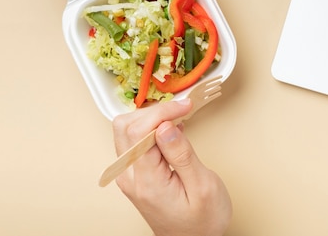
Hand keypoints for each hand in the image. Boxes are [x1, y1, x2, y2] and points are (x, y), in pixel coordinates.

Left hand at [112, 99, 231, 235]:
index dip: (162, 111)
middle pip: (125, 126)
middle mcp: (131, 177)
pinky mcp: (135, 174)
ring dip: (150, 118)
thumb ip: (182, 154)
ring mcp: (130, 176)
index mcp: (147, 181)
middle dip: (154, 111)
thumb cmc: (202, 221)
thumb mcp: (203, 186)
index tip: (185, 106)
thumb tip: (166, 126)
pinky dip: (150, 128)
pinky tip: (171, 130)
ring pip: (126, 131)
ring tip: (178, 118)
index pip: (138, 131)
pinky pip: (133, 141)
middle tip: (181, 110)